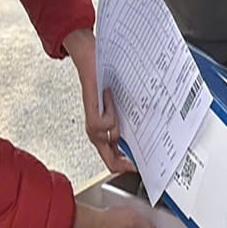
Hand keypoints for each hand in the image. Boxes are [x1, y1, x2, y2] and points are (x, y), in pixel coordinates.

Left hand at [64, 28, 128, 174]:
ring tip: (116, 107)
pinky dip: (111, 112)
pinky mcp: (90, 113)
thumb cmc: (103, 77)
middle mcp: (95, 130)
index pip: (111, 157)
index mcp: (102, 130)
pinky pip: (105, 125)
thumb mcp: (117, 104)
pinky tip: (109, 97)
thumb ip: (123, 117)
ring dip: (117, 127)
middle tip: (133, 165)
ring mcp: (92, 123)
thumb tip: (137, 131)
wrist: (89, 59)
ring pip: (108, 140)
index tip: (136, 168)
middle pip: (107, 160)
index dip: (123, 167)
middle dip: (121, 163)